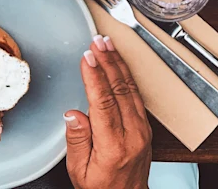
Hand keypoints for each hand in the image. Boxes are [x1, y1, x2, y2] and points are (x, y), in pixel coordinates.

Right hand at [64, 35, 152, 188]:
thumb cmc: (101, 187)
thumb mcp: (78, 170)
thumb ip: (76, 140)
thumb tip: (72, 113)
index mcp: (114, 146)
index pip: (104, 104)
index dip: (95, 78)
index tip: (88, 58)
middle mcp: (133, 134)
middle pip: (120, 90)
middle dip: (108, 62)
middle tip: (97, 42)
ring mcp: (142, 128)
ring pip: (130, 88)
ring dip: (118, 63)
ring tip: (107, 44)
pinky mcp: (145, 125)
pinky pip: (136, 94)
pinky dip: (126, 75)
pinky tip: (118, 63)